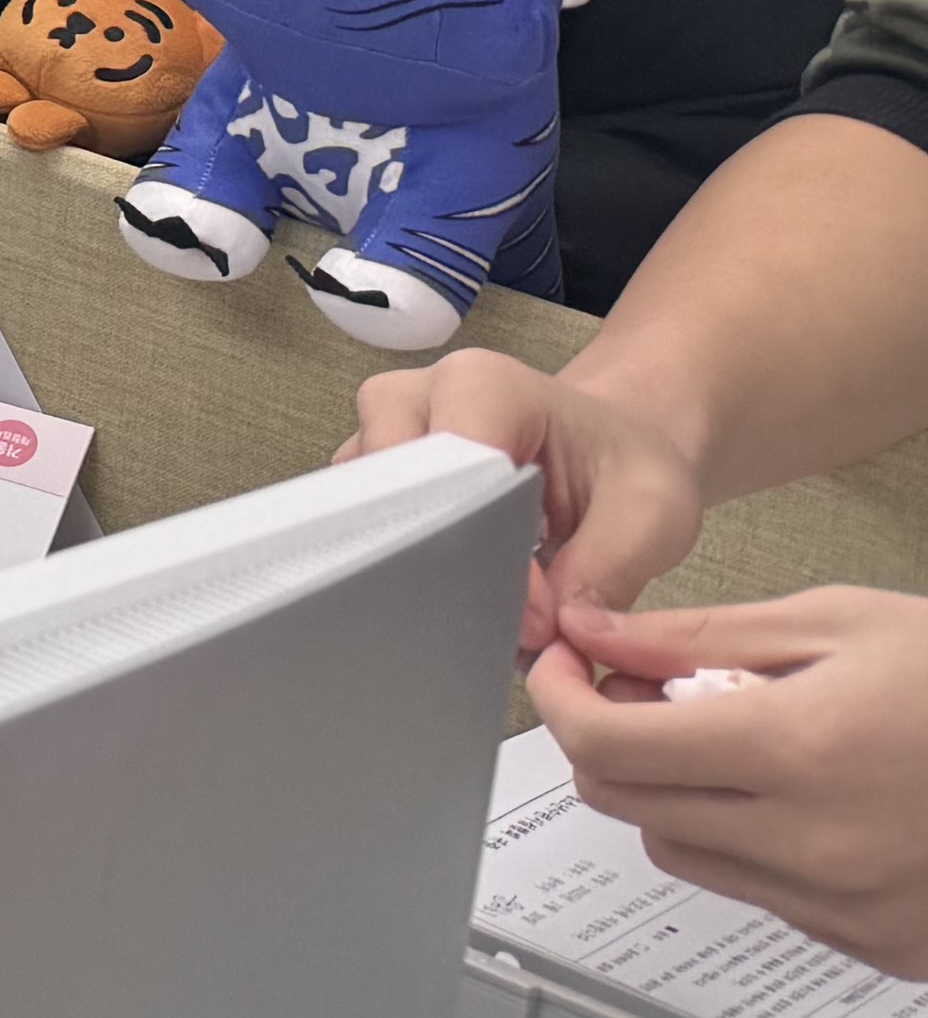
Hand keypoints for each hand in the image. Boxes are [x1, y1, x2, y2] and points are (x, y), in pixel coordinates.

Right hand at [347, 348, 708, 646]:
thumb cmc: (628, 466)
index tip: (537, 617)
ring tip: (473, 611)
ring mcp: (381, 435)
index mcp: (483, 385)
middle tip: (496, 623)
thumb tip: (541, 632)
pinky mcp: (372, 476)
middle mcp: (413, 398)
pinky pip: (362, 527)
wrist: (610, 448)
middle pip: (386, 489)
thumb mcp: (655, 514)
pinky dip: (400, 569)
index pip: (452, 471)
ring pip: (362, 511)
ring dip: (411, 568)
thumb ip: (605, 569)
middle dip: (437, 564)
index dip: (486, 549)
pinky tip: (449, 596)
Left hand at [533, 588, 927, 974]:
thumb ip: (700, 638)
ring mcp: (848, 908)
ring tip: (735, 738)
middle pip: (629, 804)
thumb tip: (595, 636)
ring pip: (683, 853)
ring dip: (674, 794)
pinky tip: (803, 795)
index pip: (609, 744)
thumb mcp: (842, 624)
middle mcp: (815, 845)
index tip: (560, 668)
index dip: (558, 697)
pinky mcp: (876, 946)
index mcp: (798, 751)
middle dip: (607, 740)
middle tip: (638, 688)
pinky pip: (759, 894)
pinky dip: (748, 842)